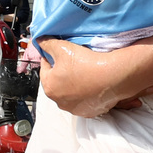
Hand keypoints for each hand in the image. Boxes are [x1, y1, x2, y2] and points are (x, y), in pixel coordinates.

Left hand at [38, 38, 152, 116]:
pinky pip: (84, 100)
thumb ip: (46, 43)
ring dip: (74, 84)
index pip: (45, 68)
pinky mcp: (89, 112)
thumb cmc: (87, 63)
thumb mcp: (62, 47)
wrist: (113, 76)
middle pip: (57, 82)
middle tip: (73, 62)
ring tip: (84, 72)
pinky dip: (86, 93)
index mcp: (49, 87)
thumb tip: (39, 40)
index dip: (51, 58)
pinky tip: (92, 83)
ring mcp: (75, 109)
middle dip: (62, 72)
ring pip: (70, 93)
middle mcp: (59, 102)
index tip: (59, 52)